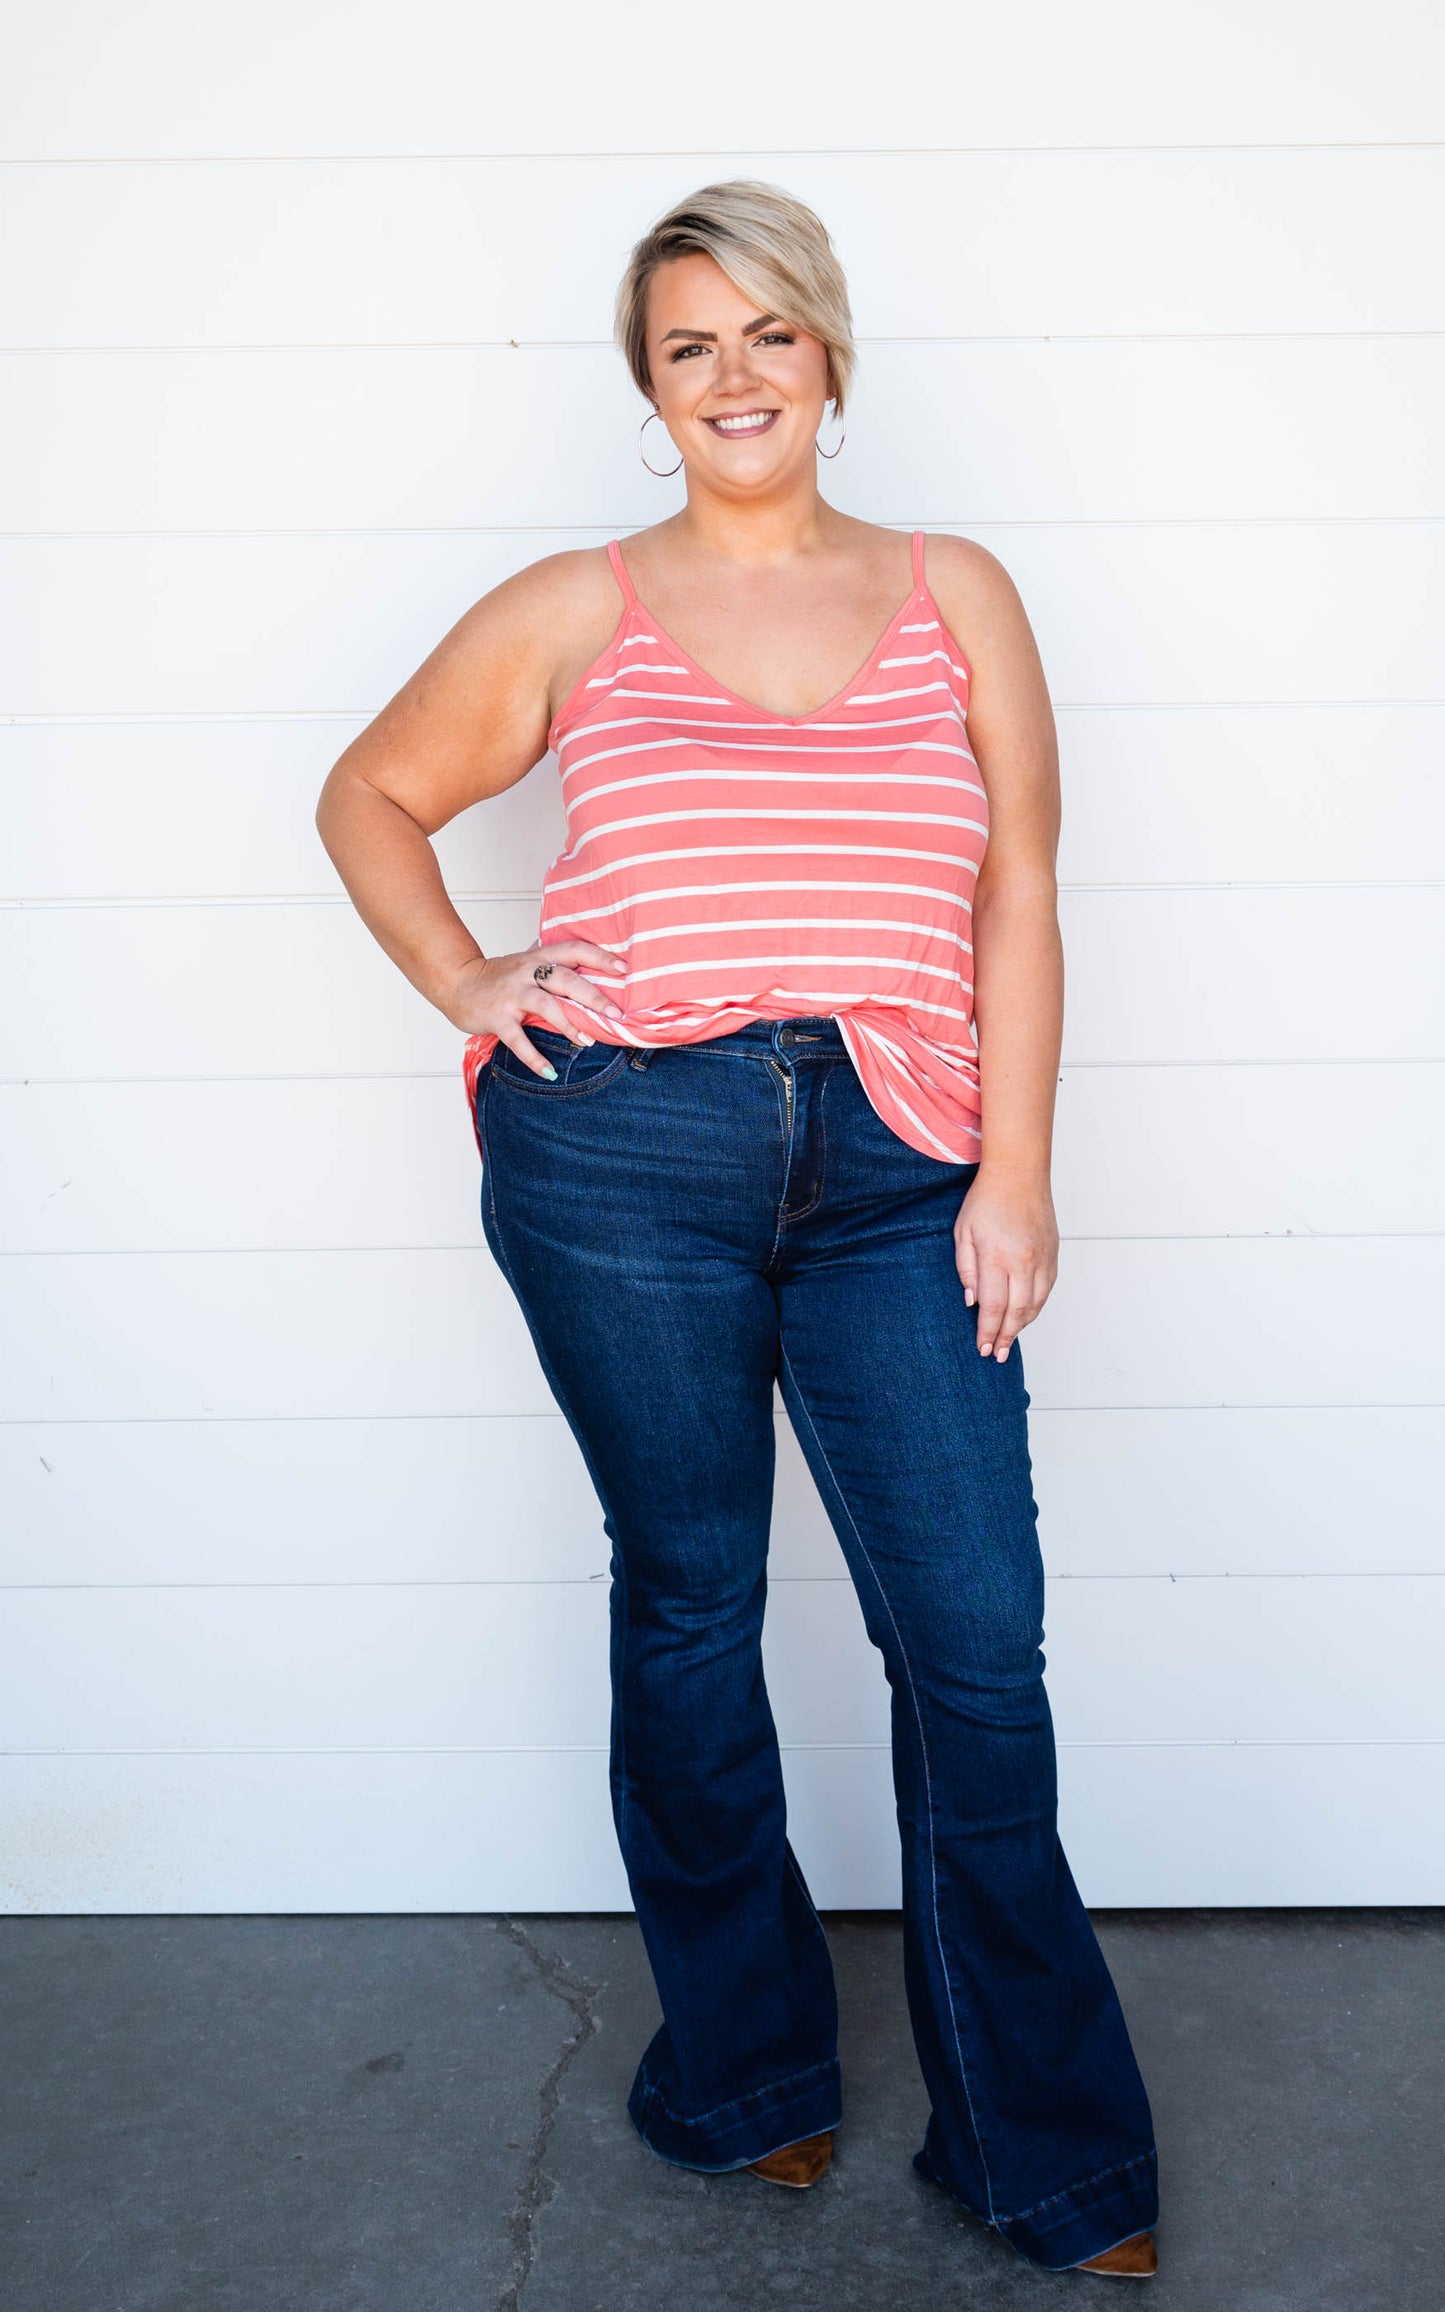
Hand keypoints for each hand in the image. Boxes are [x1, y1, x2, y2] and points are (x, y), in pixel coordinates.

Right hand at [445, 938, 628, 1078]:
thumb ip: (550, 960)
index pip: (574, 950)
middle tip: (616, 1014)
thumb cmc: (496, 976)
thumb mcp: (525, 961)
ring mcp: (512, 994)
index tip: (624, 968)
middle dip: (594, 997)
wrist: (457, 982)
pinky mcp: (498, 1017)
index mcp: (538, 958)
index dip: (600, 957)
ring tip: (587, 1042)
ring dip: (569, 1025)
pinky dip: (534, 1057)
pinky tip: (549, 1072)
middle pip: (566, 979)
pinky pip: (518, 1039)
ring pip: (546, 1006)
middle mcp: (527, 972)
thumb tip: (583, 955)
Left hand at [953, 1165, 1058, 1361]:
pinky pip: (1046, 1290)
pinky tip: (1025, 1316)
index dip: (987, 1332)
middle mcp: (1024, 1262)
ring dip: (1022, 1326)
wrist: (1019, 1174)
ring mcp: (1043, 1259)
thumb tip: (972, 1301)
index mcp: (998, 1257)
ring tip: (1008, 1341)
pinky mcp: (1053, 1255)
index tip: (982, 1348)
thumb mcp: (963, 1232)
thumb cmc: (986, 1200)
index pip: (994, 1307)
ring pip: (1036, 1305)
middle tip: (996, 1355)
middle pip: (1017, 1313)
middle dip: (1005, 1337)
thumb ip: (966, 1269)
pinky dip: (1035, 1308)